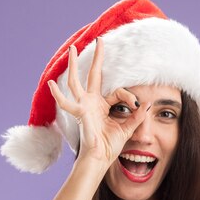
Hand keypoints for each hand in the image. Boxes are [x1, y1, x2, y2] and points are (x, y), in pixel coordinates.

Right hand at [47, 37, 150, 165]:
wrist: (100, 159)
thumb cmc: (110, 146)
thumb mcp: (127, 129)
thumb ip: (137, 117)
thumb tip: (148, 104)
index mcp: (103, 105)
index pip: (118, 91)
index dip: (129, 96)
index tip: (138, 104)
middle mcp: (92, 103)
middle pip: (94, 75)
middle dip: (97, 58)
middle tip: (99, 40)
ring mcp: (84, 106)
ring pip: (77, 82)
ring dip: (74, 65)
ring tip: (72, 49)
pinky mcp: (81, 113)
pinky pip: (67, 103)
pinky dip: (58, 95)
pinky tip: (51, 84)